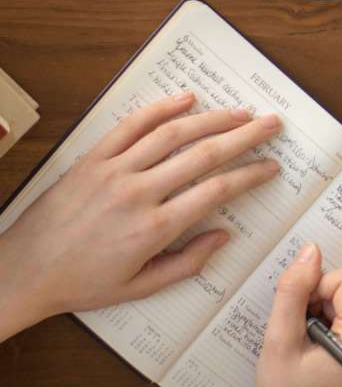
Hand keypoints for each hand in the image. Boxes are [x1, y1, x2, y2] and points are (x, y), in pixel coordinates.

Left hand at [0, 92, 279, 340]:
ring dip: (212, 119)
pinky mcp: (94, 158)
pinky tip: (186, 99)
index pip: (216, 191)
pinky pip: (131, 125)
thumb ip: (187, 262)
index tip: (270, 166)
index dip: (250, 175)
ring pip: (173, 134)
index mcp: (154, 228)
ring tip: (240, 112)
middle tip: (271, 124)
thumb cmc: (82, 283)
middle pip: (204, 154)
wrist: (24, 270)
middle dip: (245, 136)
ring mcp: (114, 170)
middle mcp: (138, 192)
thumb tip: (224, 236)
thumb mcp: (140, 287)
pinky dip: (161, 108)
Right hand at [240, 243, 341, 386]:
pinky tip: (320, 350)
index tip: (303, 318)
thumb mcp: (279, 339)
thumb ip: (294, 290)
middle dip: (320, 303)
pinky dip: (334, 323)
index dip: (317, 290)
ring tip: (310, 347)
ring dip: (325, 313)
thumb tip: (311, 251)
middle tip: (303, 337)